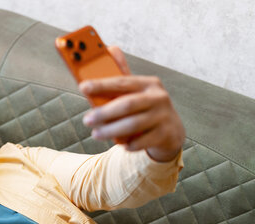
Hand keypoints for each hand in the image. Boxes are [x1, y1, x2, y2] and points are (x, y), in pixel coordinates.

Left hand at [80, 47, 184, 161]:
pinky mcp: (165, 134)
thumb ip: (121, 75)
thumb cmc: (145, 107)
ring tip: (96, 134)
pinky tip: (120, 144)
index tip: (83, 86)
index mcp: (148, 83)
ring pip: (133, 124)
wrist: (171, 130)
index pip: (122, 82)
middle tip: (87, 119)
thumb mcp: (136, 91)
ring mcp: (163, 116)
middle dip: (104, 113)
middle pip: (127, 105)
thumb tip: (110, 48)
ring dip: (111, 130)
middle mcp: (158, 98)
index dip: (102, 84)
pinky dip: (129, 144)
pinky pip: (142, 141)